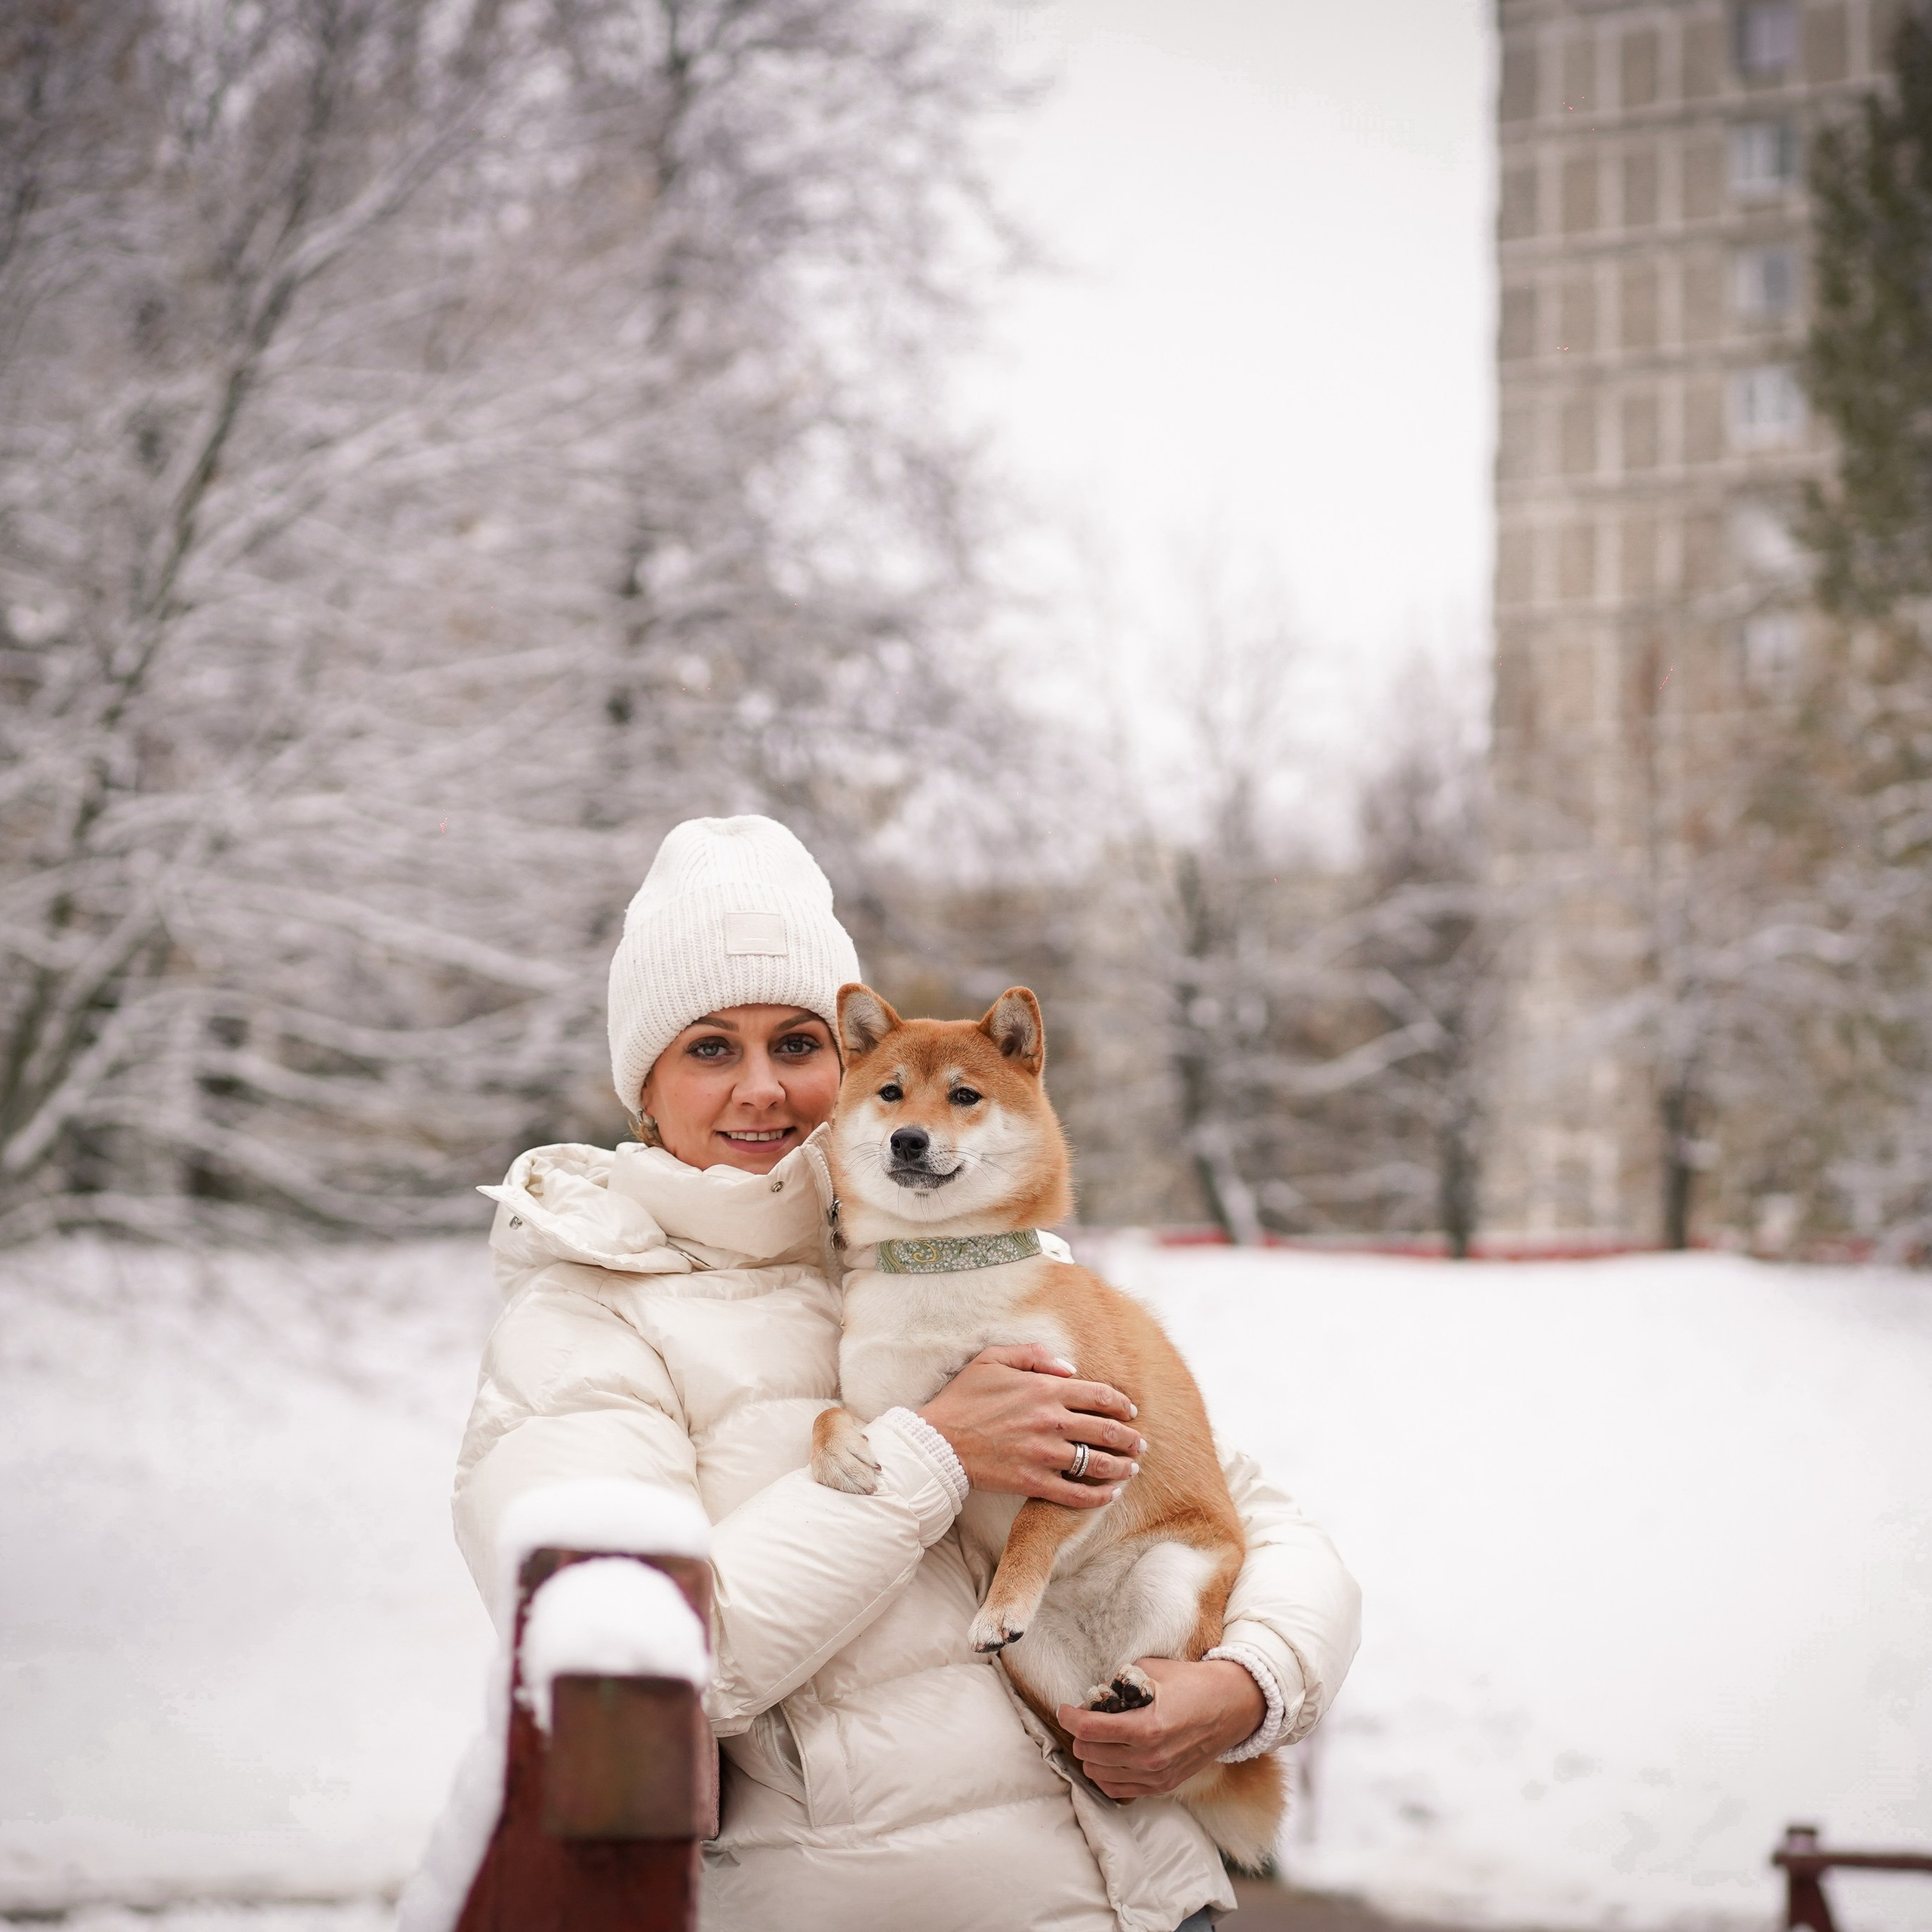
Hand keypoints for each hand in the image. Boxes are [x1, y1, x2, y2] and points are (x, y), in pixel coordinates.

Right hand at [920, 1344, 1143, 1508]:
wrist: (938, 1441)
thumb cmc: (964, 1397)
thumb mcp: (993, 1358)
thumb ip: (1034, 1354)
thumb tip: (1071, 1368)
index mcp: (1045, 1389)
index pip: (1100, 1395)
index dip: (1122, 1403)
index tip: (1131, 1411)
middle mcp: (1051, 1421)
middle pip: (1106, 1431)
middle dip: (1130, 1439)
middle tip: (1140, 1444)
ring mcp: (1044, 1454)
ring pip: (1097, 1463)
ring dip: (1122, 1467)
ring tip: (1132, 1469)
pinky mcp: (1033, 1482)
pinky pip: (1075, 1494)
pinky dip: (1098, 1496)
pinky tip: (1109, 1495)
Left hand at [1057, 1657, 1264, 1799]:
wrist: (1230, 1706)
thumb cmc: (1192, 1683)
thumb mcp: (1152, 1671)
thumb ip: (1120, 1683)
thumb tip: (1095, 1696)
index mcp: (1146, 1727)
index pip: (1090, 1730)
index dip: (1070, 1717)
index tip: (1065, 1708)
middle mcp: (1149, 1758)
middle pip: (1089, 1754)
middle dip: (1079, 1735)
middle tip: (1083, 1718)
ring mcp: (1156, 1776)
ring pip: (1099, 1775)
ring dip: (1091, 1755)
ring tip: (1096, 1736)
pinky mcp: (1162, 1786)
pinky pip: (1119, 1790)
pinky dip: (1106, 1774)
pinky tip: (1108, 1756)